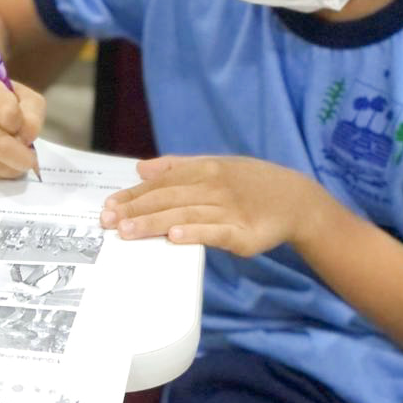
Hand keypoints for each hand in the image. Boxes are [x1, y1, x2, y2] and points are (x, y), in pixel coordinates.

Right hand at [0, 78, 44, 179]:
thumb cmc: (6, 100)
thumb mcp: (28, 99)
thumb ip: (33, 117)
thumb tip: (26, 140)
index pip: (9, 114)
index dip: (23, 126)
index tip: (26, 128)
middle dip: (22, 158)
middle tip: (30, 160)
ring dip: (12, 168)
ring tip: (15, 157)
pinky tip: (0, 160)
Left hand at [100, 155, 315, 256]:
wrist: (294, 198)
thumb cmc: (249, 183)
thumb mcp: (214, 166)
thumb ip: (176, 167)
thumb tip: (140, 169)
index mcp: (204, 169)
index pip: (161, 184)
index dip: (134, 195)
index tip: (109, 207)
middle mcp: (213, 187)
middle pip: (168, 199)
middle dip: (136, 211)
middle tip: (108, 222)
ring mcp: (228, 210)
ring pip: (185, 215)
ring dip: (154, 223)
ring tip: (128, 232)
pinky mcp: (243, 234)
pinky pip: (215, 233)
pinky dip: (194, 233)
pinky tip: (174, 237)